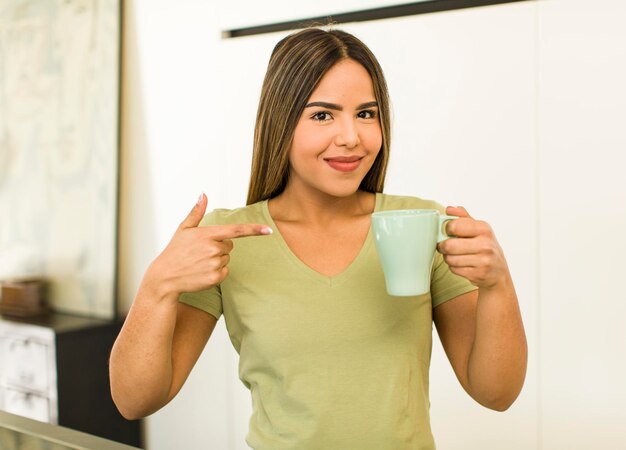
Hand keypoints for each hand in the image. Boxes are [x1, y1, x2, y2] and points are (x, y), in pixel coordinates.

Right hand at [145, 193, 271, 299]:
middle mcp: (213, 249)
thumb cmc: (175, 251)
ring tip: (199, 262)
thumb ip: (197, 212)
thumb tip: (203, 194)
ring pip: (227, 259)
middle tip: (200, 252)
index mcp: (207, 234)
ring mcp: (214, 264)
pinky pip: (225, 271)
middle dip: (219, 247)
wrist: (165, 277)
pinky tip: (202, 272)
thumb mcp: (184, 229)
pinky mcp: (215, 278)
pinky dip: (216, 272)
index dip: (254, 230)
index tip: (269, 230)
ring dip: (216, 260)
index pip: (236, 230)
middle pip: (230, 245)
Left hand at [437, 206, 509, 289]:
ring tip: (455, 255)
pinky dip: (454, 267)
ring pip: (450, 259)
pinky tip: (462, 264)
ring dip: (448, 258)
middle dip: (443, 246)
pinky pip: (454, 269)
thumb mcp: (478, 229)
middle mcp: (486, 244)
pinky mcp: (479, 274)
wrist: (498, 272)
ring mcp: (484, 260)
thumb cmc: (485, 247)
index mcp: (484, 228)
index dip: (446, 229)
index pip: (454, 226)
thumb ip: (463, 217)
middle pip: (449, 245)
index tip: (448, 232)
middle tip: (444, 246)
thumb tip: (449, 209)